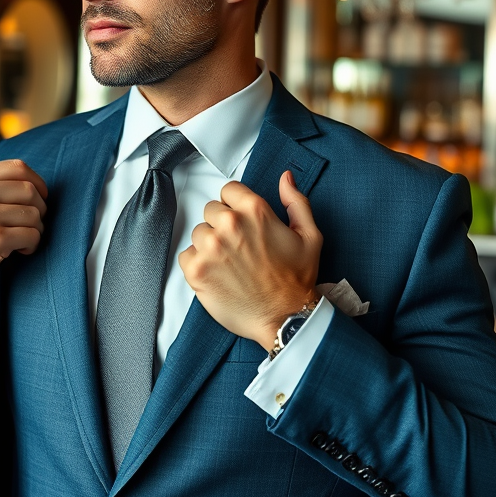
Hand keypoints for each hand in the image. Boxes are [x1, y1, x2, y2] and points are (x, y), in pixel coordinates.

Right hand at [0, 160, 47, 322]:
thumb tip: (33, 184)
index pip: (18, 167)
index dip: (37, 182)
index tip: (40, 197)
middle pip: (30, 190)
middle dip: (39, 208)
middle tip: (31, 224)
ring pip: (34, 214)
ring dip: (36, 229)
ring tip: (22, 239)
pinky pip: (32, 235)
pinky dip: (32, 245)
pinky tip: (20, 251)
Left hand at [179, 171, 321, 350]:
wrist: (285, 318)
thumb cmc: (296, 280)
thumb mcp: (309, 236)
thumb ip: (296, 202)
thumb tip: (285, 178)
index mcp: (255, 210)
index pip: (228, 190)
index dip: (236, 206)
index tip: (244, 223)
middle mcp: (229, 224)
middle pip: (211, 210)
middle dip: (223, 226)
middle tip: (240, 248)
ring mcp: (210, 247)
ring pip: (199, 233)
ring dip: (210, 245)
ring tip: (231, 264)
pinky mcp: (196, 270)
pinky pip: (186, 255)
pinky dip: (198, 264)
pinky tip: (218, 275)